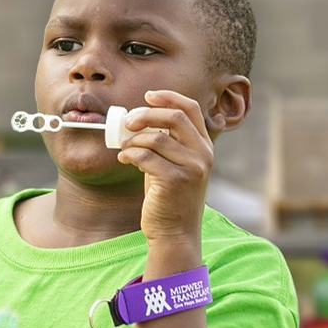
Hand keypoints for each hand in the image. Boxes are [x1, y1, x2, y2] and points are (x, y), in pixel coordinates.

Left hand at [118, 90, 214, 243]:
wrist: (175, 232)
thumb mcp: (174, 164)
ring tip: (125, 148)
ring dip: (133, 140)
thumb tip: (139, 118)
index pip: (191, 109)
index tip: (148, 96)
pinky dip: (129, 154)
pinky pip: (144, 157)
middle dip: (145, 114)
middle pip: (174, 117)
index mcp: (204, 146)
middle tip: (127, 122)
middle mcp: (203, 154)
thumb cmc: (169, 196)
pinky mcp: (175, 181)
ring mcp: (191, 168)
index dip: (168, 98)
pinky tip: (124, 159)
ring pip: (155, 138)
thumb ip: (166, 142)